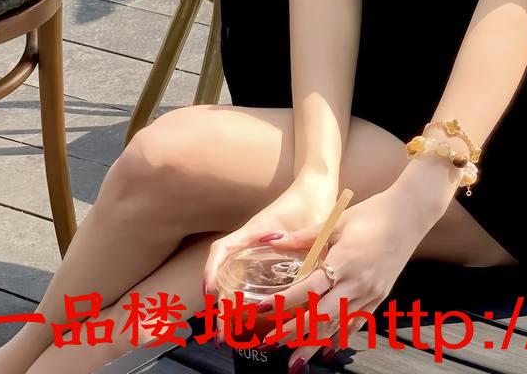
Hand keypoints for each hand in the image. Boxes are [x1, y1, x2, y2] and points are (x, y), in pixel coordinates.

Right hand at [203, 171, 338, 333]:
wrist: (317, 189)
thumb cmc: (311, 204)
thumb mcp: (311, 228)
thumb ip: (310, 250)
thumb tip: (310, 285)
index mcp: (255, 232)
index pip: (223, 248)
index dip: (213, 269)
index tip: (209, 292)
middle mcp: (250, 244)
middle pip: (225, 274)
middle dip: (221, 305)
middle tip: (222, 336)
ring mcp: (255, 253)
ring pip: (234, 282)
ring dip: (230, 308)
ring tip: (230, 337)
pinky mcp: (267, 261)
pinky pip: (247, 283)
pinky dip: (243, 302)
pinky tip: (250, 324)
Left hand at [264, 190, 431, 367]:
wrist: (409, 215)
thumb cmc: (373, 213)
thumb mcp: (337, 221)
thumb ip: (305, 236)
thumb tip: (276, 240)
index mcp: (345, 261)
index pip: (309, 288)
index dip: (286, 302)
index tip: (265, 310)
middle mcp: (358, 282)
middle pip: (322, 315)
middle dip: (296, 331)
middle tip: (273, 343)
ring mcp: (371, 293)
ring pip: (338, 325)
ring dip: (315, 342)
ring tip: (296, 359)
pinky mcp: (380, 297)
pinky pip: (357, 323)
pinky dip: (341, 337)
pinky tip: (327, 348)